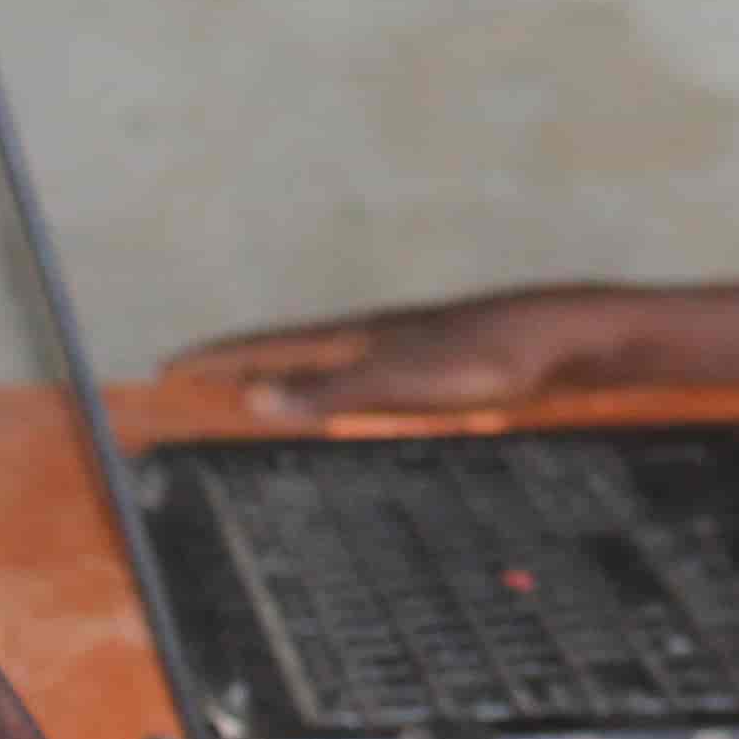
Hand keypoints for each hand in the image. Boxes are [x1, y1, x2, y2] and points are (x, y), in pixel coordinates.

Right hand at [164, 295, 596, 418]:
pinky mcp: (441, 364)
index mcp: (360, 335)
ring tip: (249, 394)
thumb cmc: (495, 358)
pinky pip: (365, 377)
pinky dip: (332, 390)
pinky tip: (346, 403)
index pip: (270, 346)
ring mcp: (409, 346)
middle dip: (238, 365)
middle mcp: (378, 334)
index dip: (218, 358)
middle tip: (189, 380)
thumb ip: (335, 392)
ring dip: (283, 377)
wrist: (572, 339)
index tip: (167, 367)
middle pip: (292, 351)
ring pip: (328, 363)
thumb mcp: (409, 382)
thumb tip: (253, 399)